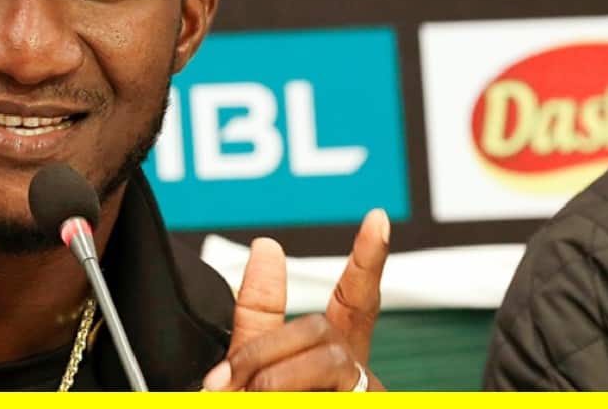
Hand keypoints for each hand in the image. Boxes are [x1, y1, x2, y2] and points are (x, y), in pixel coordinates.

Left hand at [202, 208, 390, 390]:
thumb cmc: (241, 408)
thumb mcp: (244, 366)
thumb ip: (258, 314)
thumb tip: (267, 245)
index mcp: (327, 362)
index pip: (352, 303)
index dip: (367, 260)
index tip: (377, 218)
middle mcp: (352, 376)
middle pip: (320, 326)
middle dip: (268, 348)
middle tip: (230, 381)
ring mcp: (362, 392)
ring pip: (326, 347)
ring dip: (275, 373)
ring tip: (251, 396)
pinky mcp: (368, 400)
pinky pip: (330, 372)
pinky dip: (286, 386)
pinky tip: (271, 400)